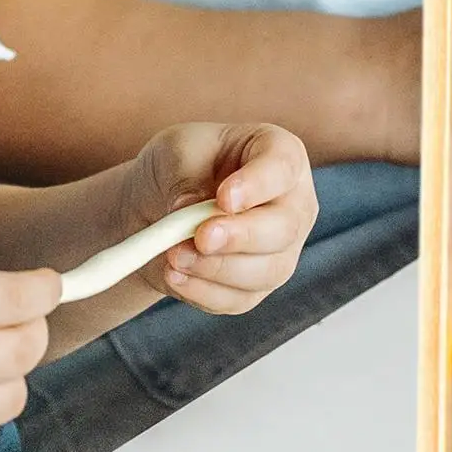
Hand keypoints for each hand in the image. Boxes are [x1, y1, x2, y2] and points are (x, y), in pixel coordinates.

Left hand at [118, 123, 318, 312]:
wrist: (157, 204)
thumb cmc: (179, 167)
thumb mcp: (176, 152)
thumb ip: (187, 178)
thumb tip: (190, 211)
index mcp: (281, 156)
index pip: (284, 168)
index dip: (258, 185)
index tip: (224, 198)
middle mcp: (293, 205)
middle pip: (285, 228)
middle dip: (241, 237)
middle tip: (201, 237)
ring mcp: (281, 250)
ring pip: (266, 271)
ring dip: (216, 268)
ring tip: (174, 255)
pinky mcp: (257, 287)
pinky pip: (239, 299)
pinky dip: (203, 291)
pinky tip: (175, 275)